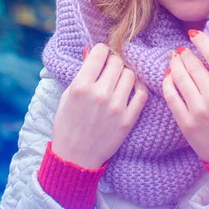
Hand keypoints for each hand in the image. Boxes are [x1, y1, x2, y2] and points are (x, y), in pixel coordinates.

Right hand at [51, 44, 148, 168]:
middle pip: (117, 61)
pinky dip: (138, 88)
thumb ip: (82, 74)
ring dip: (125, 74)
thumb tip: (93, 52)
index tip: (101, 56)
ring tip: (118, 82)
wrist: (75, 158)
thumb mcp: (67, 96)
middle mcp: (100, 94)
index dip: (101, 51)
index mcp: (81, 86)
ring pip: (131, 74)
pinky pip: (142, 93)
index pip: (100, 52)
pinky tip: (130, 90)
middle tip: (110, 69)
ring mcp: (116, 107)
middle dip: (113, 62)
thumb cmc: (68, 124)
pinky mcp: (128, 119)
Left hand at [162, 30, 208, 164]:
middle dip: (185, 54)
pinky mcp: (186, 123)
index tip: (194, 34)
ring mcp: (199, 111)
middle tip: (181, 50)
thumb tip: (203, 56)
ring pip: (180, 78)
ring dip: (174, 64)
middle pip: (194, 65)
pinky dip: (167, 83)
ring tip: (173, 59)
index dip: (201, 41)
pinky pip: (171, 96)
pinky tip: (168, 77)